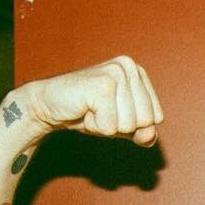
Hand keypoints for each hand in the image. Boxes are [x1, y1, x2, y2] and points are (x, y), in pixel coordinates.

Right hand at [22, 56, 163, 146]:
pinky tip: (84, 110)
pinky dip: (95, 126)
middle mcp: (130, 67)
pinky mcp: (103, 85)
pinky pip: (111, 127)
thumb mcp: (122, 125)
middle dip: (120, 126)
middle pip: (145, 121)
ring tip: (91, 110)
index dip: (133, 125)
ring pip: (128, 125)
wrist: (48, 106)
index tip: (111, 112)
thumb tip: (149, 137)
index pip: (156, 117)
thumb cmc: (87, 113)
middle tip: (99, 111)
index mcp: (138, 72)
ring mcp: (116, 73)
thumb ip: (143, 132)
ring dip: (106, 126)